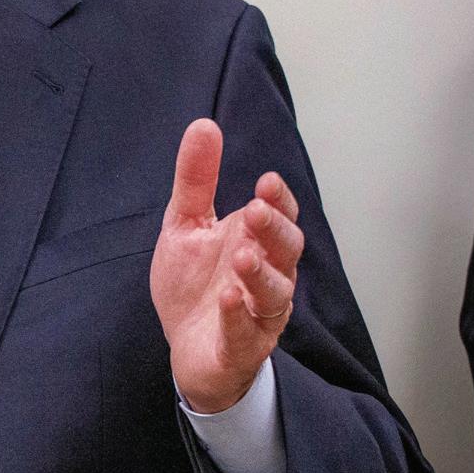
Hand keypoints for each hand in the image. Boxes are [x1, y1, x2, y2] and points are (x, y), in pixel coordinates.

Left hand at [150, 118, 302, 413]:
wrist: (186, 347)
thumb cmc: (195, 284)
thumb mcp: (186, 224)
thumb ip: (196, 180)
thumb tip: (204, 125)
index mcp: (257, 243)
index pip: (280, 217)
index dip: (279, 202)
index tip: (266, 182)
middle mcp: (268, 277)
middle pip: (287, 251)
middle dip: (275, 230)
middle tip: (256, 211)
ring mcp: (258, 314)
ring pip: (274, 294)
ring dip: (261, 274)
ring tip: (242, 257)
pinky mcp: (240, 346)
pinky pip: (245, 331)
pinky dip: (238, 315)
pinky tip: (227, 297)